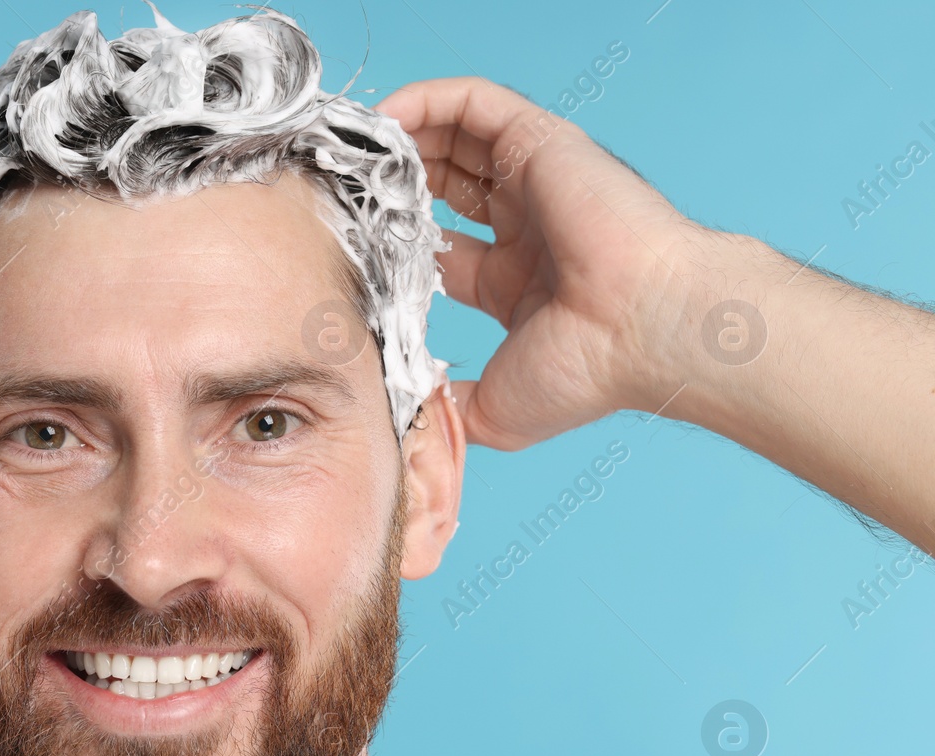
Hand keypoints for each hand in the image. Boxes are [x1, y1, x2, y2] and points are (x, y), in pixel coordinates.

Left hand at [376, 77, 712, 447]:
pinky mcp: (543, 142)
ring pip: (457, 136)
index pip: (440, 248)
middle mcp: (527, 227)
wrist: (649, 331)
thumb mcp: (496, 411)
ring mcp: (537, 182)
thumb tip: (408, 414)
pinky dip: (426, 101)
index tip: (349, 245)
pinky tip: (387, 120)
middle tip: (345, 188)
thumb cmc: (591, 373)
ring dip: (403, 137)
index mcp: (516, 283)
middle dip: (393, 184)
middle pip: (445, 185)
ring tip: (355, 149)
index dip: (394, 242)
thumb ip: (447, 407)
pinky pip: (475, 102)